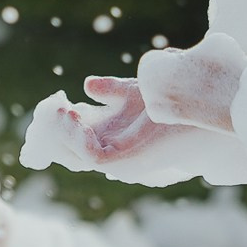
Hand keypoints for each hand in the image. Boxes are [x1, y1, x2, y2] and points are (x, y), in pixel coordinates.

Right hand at [54, 76, 173, 163]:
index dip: (59, 125)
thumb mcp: (134, 92)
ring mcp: (119, 160)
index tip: (51, 104)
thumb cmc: (172, 102)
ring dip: (63, 132)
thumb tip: (86, 85)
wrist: (198, 107)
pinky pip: (92, 156)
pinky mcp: (126, 161)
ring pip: (77, 156)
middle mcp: (113, 153)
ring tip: (60, 109)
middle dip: (54, 133)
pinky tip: (75, 115)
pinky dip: (78, 138)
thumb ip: (110, 91)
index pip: (77, 140)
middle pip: (71, 152)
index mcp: (111, 138)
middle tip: (49, 108)